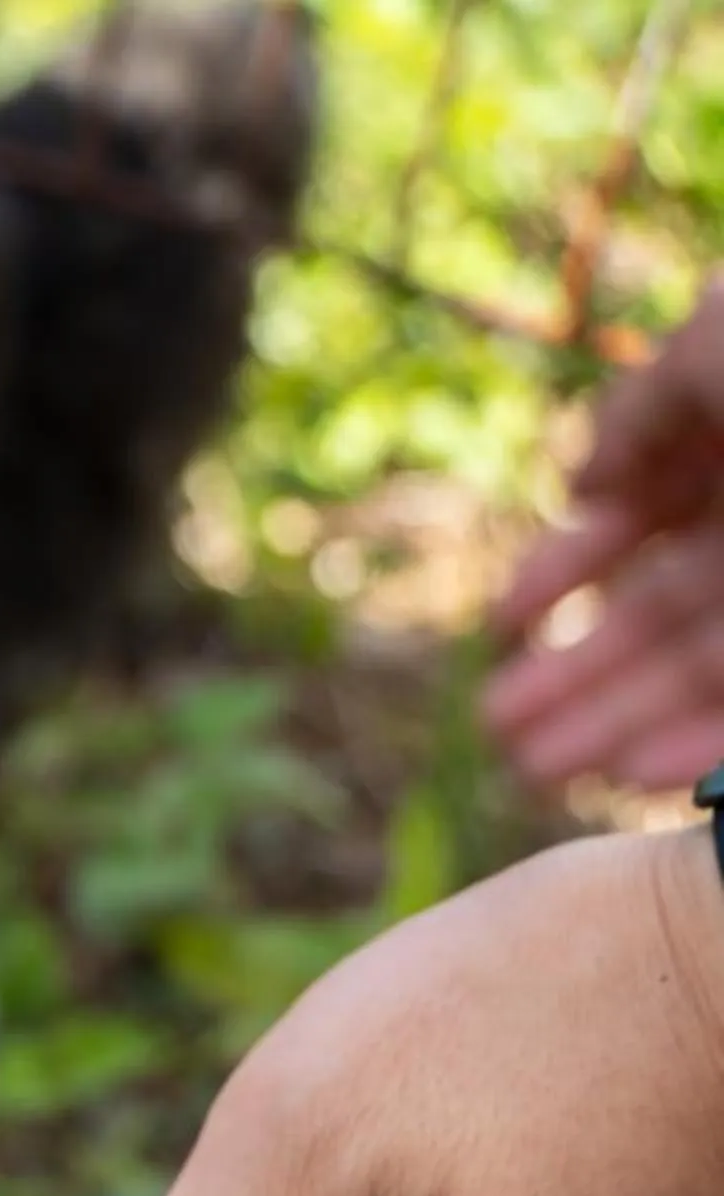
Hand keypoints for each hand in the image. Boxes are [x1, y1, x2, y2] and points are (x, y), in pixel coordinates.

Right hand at [486, 280, 723, 791]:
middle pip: (663, 611)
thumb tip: (580, 485)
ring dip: (618, 724)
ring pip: (704, 666)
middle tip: (502, 730)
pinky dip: (704, 743)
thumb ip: (641, 410)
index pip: (642, 519)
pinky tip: (637, 774)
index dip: (565, 572)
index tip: (504, 626)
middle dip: (578, 675)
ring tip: (537, 770)